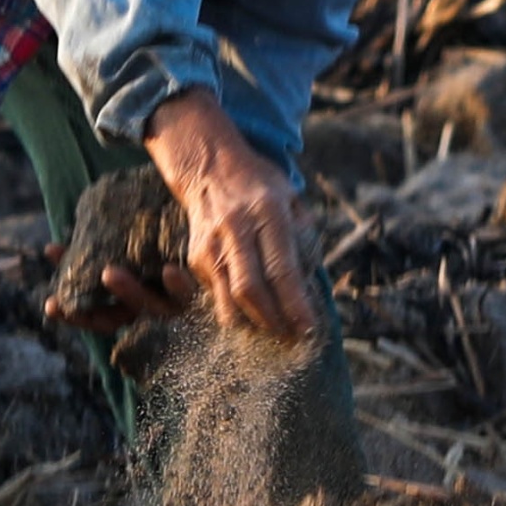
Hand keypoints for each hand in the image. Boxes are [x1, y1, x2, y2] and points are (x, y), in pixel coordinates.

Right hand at [140, 99, 321, 340]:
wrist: (209, 166)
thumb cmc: (261, 186)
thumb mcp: (292, 198)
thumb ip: (305, 238)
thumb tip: (310, 286)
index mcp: (268, 211)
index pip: (282, 269)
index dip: (295, 305)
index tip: (309, 329)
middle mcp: (236, 227)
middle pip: (250, 289)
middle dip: (272, 322)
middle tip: (290, 339)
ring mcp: (211, 242)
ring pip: (227, 298)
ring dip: (251, 323)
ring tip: (273, 333)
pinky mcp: (196, 255)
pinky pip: (216, 294)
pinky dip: (234, 310)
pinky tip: (251, 315)